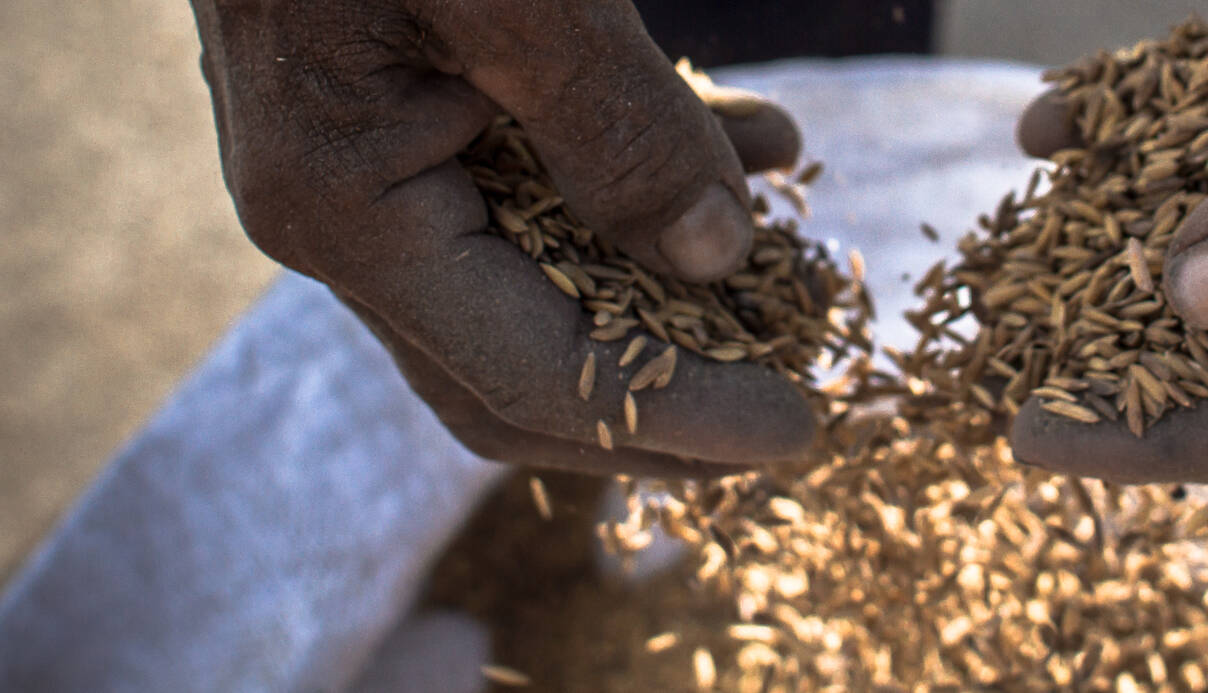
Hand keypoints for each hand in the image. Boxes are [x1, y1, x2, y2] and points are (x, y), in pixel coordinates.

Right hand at [192, 0, 812, 475]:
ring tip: (800, 260)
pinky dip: (647, 180)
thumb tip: (717, 258)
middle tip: (799, 389)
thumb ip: (620, 131)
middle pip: (524, 368)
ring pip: (543, 279)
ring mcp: (370, 167)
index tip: (803, 426)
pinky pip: (539, 187)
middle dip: (670, 391)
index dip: (681, 416)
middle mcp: (347, 216)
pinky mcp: (407, 112)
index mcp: (350, 209)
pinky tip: (754, 143)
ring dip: (676, 282)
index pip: (538, 377)